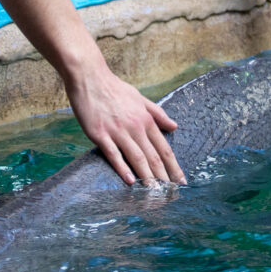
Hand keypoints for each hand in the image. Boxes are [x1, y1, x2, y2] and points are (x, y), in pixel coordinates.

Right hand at [68, 63, 183, 186]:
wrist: (89, 78)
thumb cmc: (114, 88)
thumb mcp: (140, 98)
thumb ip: (158, 113)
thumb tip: (174, 126)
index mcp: (146, 119)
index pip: (164, 148)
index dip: (174, 166)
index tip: (181, 180)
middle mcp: (135, 126)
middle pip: (153, 156)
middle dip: (164, 177)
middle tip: (171, 193)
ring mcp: (117, 131)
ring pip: (137, 157)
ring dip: (147, 177)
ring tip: (154, 192)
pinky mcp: (100, 134)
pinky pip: (113, 154)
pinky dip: (122, 168)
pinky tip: (129, 181)